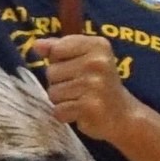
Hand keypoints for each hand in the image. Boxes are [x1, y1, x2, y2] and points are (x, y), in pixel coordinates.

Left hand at [26, 26, 134, 141]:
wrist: (123, 115)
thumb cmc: (99, 83)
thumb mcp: (84, 58)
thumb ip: (59, 48)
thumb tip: (36, 45)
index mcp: (98, 45)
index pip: (57, 49)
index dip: (59, 61)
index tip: (77, 68)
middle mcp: (97, 62)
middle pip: (51, 72)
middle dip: (60, 83)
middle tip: (81, 88)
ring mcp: (94, 85)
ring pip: (53, 92)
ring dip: (62, 100)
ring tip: (81, 100)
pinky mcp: (89, 107)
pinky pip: (58, 110)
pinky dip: (66, 115)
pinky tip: (81, 112)